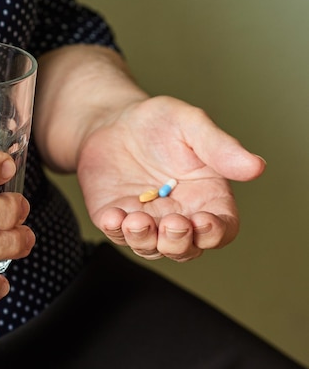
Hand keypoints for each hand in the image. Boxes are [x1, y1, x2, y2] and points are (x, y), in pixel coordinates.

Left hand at [76, 96, 265, 261]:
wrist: (112, 121)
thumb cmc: (158, 122)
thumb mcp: (191, 125)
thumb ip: (220, 147)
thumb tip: (256, 166)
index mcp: (206, 197)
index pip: (221, 228)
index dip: (216, 232)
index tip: (204, 221)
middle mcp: (178, 214)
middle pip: (185, 248)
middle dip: (178, 242)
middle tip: (170, 223)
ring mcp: (145, 220)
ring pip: (150, 247)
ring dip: (144, 240)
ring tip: (135, 220)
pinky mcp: (115, 217)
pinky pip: (115, 233)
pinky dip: (114, 230)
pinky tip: (112, 217)